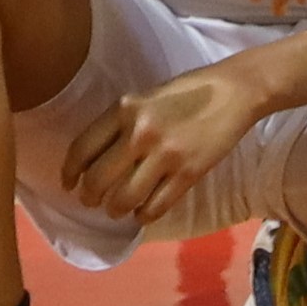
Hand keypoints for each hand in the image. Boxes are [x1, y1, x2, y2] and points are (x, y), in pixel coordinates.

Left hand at [63, 57, 272, 222]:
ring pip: (123, 200)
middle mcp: (140, 132)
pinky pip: (155, 207)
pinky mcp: (189, 173)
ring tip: (119, 208)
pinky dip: (144, 215)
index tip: (70, 185)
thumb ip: (120, 124)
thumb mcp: (146, 98)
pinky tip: (144, 211)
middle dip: (91, 198)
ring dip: (116, 210)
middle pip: (98, 181)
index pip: (81, 150)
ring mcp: (166, 154)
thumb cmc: (188, 92)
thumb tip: (94, 160)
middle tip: (95, 201)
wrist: (236, 90)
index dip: (70, 173)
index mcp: (125, 109)